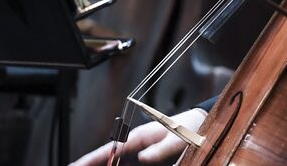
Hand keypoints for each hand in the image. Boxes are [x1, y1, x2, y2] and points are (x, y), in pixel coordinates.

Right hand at [69, 107, 206, 165]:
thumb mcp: (176, 140)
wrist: (197, 124)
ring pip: (114, 162)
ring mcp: (137, 150)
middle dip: (89, 165)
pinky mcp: (143, 156)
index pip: (109, 150)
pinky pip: (125, 165)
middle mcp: (134, 144)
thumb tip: (142, 158)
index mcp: (139, 136)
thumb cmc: (186, 130)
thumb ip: (160, 150)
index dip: (90, 160)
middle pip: (106, 158)